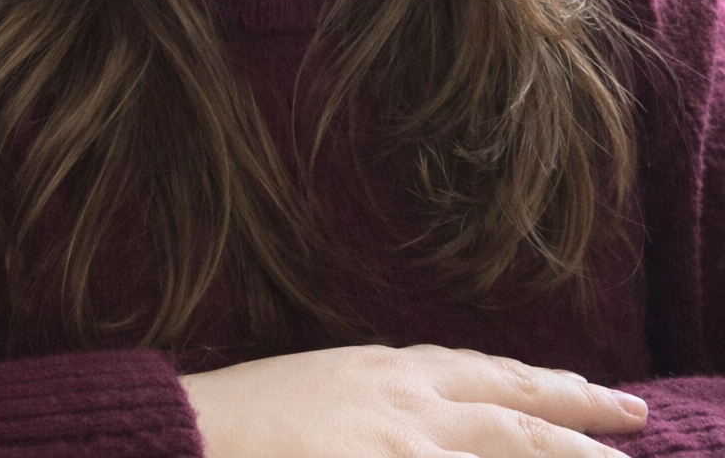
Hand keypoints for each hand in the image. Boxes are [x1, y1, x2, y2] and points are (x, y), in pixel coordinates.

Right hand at [179, 343, 647, 457]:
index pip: (480, 372)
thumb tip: (416, 422)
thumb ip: (375, 404)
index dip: (535, 382)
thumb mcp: (322, 394)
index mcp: (384, 370)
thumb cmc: (243, 422)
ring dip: (562, 451)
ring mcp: (397, 436)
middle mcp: (402, 394)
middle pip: (510, 399)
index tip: (580, 389)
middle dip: (575, 407)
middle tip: (632, 414)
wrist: (189, 433)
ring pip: (504, 437)